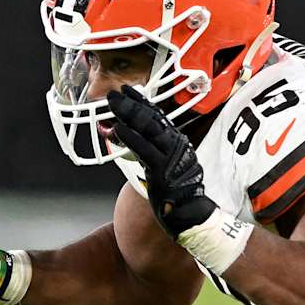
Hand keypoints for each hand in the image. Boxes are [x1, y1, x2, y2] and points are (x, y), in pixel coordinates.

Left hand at [106, 87, 216, 237]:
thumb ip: (153, 151)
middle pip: (152, 119)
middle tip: (115, 95)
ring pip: (148, 130)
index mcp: (177, 142)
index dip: (142, 102)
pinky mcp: (162, 170)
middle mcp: (176, 145)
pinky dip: (131, 138)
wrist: (189, 213)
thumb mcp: (167, 165)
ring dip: (129, 115)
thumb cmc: (177, 193)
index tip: (130, 91)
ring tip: (114, 105)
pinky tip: (119, 129)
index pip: (158, 117)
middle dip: (131, 104)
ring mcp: (170, 157)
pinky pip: (144, 150)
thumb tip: (134, 139)